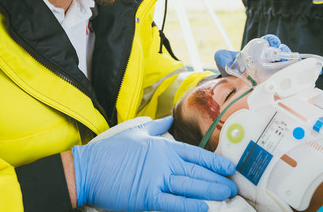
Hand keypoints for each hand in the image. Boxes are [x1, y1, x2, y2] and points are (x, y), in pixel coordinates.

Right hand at [72, 116, 237, 211]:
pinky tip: (204, 207)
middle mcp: (164, 161)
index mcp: (163, 146)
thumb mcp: (136, 132)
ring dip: (210, 191)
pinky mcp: (147, 197)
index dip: (215, 161)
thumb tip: (170, 119)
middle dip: (218, 179)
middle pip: (197, 171)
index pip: (195, 154)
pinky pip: (173, 203)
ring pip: (190, 186)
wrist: (88, 168)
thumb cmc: (112, 151)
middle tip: (234, 186)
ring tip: (227, 195)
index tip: (229, 167)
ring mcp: (156, 179)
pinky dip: (189, 206)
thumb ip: (157, 127)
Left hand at [214, 34, 290, 75]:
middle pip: (279, 52)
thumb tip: (225, 61)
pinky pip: (283, 77)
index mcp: (257, 51)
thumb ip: (223, 57)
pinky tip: (290, 76)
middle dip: (283, 50)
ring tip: (287, 63)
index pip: (267, 42)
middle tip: (282, 51)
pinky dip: (288, 74)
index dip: (271, 40)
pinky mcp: (272, 81)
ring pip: (283, 63)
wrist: (231, 84)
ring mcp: (270, 70)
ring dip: (288, 61)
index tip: (272, 41)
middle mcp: (266, 59)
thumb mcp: (224, 61)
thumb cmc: (231, 68)